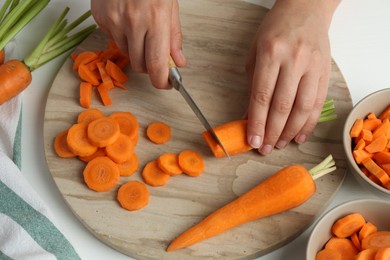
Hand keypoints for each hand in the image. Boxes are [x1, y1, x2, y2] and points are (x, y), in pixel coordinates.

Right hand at [91, 0, 185, 88]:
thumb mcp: (170, 6)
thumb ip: (174, 36)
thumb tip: (178, 62)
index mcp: (155, 19)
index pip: (157, 65)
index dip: (162, 81)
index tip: (167, 84)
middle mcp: (133, 22)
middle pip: (140, 65)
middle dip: (149, 66)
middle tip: (155, 55)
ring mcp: (113, 21)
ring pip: (126, 54)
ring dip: (135, 50)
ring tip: (140, 29)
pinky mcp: (100, 18)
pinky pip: (113, 39)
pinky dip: (122, 36)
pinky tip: (126, 20)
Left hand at [245, 0, 339, 154]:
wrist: (306, 9)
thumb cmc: (275, 29)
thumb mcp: (255, 51)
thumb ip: (253, 83)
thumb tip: (250, 115)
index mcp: (270, 53)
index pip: (262, 96)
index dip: (257, 122)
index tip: (252, 140)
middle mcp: (293, 60)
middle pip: (282, 106)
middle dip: (272, 132)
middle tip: (265, 148)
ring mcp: (312, 66)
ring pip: (302, 108)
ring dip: (290, 131)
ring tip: (280, 144)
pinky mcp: (325, 71)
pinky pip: (318, 103)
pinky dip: (309, 123)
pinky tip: (299, 135)